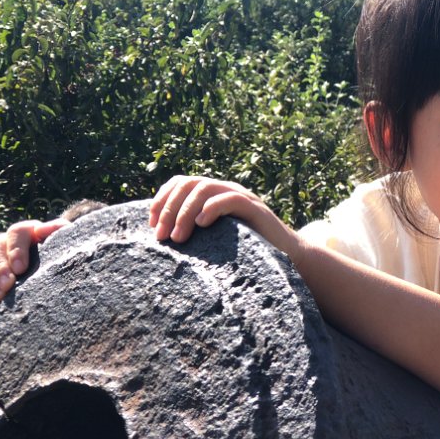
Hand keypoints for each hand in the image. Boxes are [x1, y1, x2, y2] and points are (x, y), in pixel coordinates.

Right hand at [0, 219, 70, 302]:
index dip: (16, 248)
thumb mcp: (68, 245)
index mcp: (29, 233)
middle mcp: (7, 243)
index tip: (21, 268)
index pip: (16, 232)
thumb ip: (60, 233)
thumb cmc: (64, 258)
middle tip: (7, 285)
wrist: (58, 276)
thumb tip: (43, 229)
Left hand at [149, 175, 290, 248]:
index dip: (162, 199)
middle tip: (161, 236)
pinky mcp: (255, 208)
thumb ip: (194, 232)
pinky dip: (211, 208)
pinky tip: (202, 224)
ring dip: (184, 212)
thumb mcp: (215, 239)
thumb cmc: (248, 252)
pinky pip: (230, 199)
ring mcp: (241, 196)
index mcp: (214, 194)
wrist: (288, 256)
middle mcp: (226, 190)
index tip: (151, 225)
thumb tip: (160, 240)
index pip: (181, 182)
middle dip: (168, 208)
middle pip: (189, 183)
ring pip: (204, 188)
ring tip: (178, 237)